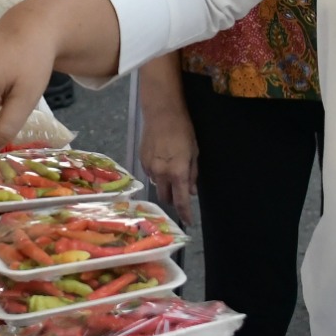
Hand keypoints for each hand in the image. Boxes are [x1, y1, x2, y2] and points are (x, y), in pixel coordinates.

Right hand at [135, 59, 197, 225]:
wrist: (162, 113)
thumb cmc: (183, 130)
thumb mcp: (194, 152)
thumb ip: (193, 174)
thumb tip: (192, 191)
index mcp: (177, 172)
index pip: (181, 200)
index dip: (185, 213)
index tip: (189, 221)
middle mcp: (161, 173)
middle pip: (165, 198)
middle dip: (173, 200)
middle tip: (180, 193)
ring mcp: (149, 167)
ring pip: (157, 185)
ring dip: (165, 185)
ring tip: (171, 170)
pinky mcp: (142, 160)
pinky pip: (151, 174)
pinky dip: (158, 173)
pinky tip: (162, 160)